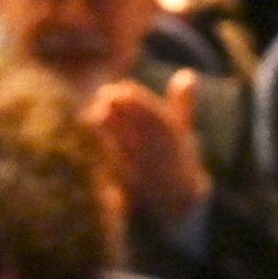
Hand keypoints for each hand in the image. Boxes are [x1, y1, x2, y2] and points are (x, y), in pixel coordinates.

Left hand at [90, 72, 210, 230]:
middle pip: (140, 132)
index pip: (157, 118)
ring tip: (93, 112)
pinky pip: (115, 171)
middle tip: (102, 95)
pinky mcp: (129, 190)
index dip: (138, 102)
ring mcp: (145, 175)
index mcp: (175, 142)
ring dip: (109, 130)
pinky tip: (89, 140)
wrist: (176, 204)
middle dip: (120, 113)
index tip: (119, 88)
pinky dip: (103, 155)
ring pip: (126, 149)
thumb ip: (183, 104)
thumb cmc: (175, 159)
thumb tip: (188, 74)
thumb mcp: (184, 132)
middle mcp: (161, 159)